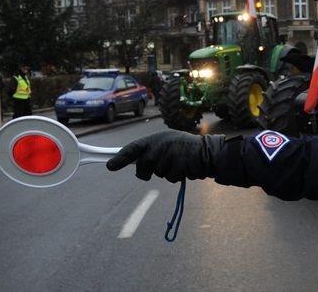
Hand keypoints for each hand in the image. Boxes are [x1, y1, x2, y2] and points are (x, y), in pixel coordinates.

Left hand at [106, 130, 224, 182]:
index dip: (120, 158)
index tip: (109, 166)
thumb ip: (150, 150)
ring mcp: (168, 156)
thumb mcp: (166, 142)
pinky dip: (178, 176)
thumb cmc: (185, 148)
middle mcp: (159, 146)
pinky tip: (185, 167)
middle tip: (162, 165)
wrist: (208, 151)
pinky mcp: (177, 166)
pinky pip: (170, 178)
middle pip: (143, 168)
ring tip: (179, 162)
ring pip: (158, 174)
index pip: (132, 148)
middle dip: (147, 172)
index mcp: (154, 139)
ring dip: (167, 173)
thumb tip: (132, 163)